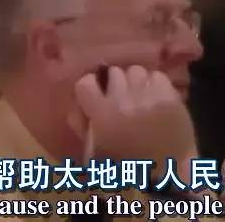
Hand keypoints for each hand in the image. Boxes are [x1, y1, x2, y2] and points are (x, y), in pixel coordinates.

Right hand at [74, 66, 196, 166]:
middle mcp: (124, 101)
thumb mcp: (94, 146)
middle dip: (116, 84)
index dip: (90, 85)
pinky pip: (157, 76)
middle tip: (121, 97)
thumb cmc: (128, 163)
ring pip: (135, 71)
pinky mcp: (170, 98)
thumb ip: (80, 121)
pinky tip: (155, 98)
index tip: (96, 90)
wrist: (169, 176)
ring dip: (135, 82)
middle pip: (113, 72)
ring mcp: (148, 97)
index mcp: (102, 114)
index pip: (85, 82)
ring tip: (140, 95)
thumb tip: (77, 101)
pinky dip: (155, 85)